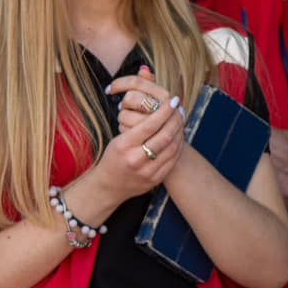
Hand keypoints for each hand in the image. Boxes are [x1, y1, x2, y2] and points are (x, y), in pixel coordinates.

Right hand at [84, 88, 184, 205]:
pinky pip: (173, 160)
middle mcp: (136, 159)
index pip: (150, 125)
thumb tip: (160, 111)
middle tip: (179, 110)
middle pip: (165, 136)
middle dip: (176, 120)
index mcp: (123, 145)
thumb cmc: (113, 158)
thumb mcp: (117, 140)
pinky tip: (178, 137)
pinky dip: (178, 146)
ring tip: (179, 122)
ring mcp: (147, 171)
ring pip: (172, 147)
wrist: (108, 186)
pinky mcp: (155, 179)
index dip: (164, 111)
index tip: (173, 101)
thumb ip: (136, 128)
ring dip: (179, 132)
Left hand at [107, 69, 169, 136]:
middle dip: (125, 104)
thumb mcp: (155, 100)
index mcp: (165, 96)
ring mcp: (156, 125)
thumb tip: (143, 68)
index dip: (120, 83)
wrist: (168, 148)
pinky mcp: (146, 141)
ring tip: (131, 122)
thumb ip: (149, 84)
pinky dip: (124, 129)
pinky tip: (130, 132)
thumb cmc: (158, 119)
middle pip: (130, 97)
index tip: (108, 90)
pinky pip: (125, 130)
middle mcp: (164, 108)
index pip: (136, 82)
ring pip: (125, 115)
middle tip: (125, 108)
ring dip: (124, 118)